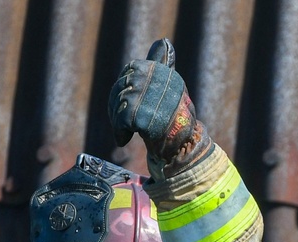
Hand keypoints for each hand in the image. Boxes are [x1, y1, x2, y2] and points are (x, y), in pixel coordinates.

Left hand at [108, 38, 209, 168]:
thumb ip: (161, 64)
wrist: (182, 143)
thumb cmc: (175, 115)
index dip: (122, 89)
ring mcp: (148, 97)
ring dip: (116, 121)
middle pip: (120, 87)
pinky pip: (120, 120)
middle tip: (121, 123)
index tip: (125, 104)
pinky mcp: (142, 116)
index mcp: (159, 68)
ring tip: (124, 132)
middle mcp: (155, 79)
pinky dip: (119, 132)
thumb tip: (163, 42)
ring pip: (118, 103)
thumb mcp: (169, 85)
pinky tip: (124, 139)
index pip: (129, 71)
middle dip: (116, 106)